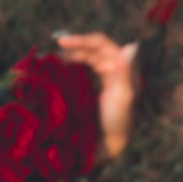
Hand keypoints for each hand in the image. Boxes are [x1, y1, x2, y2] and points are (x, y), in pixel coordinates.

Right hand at [52, 31, 140, 160]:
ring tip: (50, 61)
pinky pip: (81, 69)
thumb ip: (125, 72)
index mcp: (123, 66)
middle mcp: (115, 67)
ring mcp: (105, 76)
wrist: (110, 141)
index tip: (61, 42)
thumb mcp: (123, 97)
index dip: (82, 39)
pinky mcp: (95, 85)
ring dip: (69, 57)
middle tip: (50, 55)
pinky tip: (56, 69)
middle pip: (91, 49)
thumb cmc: (119, 120)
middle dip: (72, 48)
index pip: (102, 44)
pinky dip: (69, 67)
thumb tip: (132, 45)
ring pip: (85, 58)